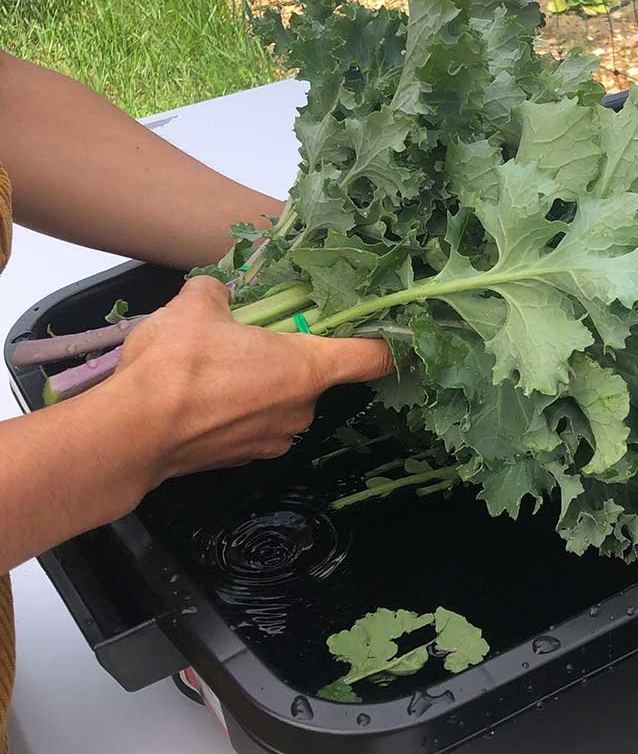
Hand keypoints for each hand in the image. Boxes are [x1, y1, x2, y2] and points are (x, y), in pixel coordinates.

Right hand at [111, 277, 392, 483]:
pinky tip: (200, 396)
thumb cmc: (177, 366)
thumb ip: (216, 294)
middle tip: (253, 337)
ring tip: (214, 367)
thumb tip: (214, 294)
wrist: (132, 434)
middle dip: (288, 357)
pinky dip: (235, 410)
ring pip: (280, 402)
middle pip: (315, 377)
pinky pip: (252, 424)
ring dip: (259, 385)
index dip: (384, 342)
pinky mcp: (242, 459)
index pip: (370, 358)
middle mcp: (300, 410)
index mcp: (306, 369)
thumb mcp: (195, 307)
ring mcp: (272, 440)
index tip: (388, 331)